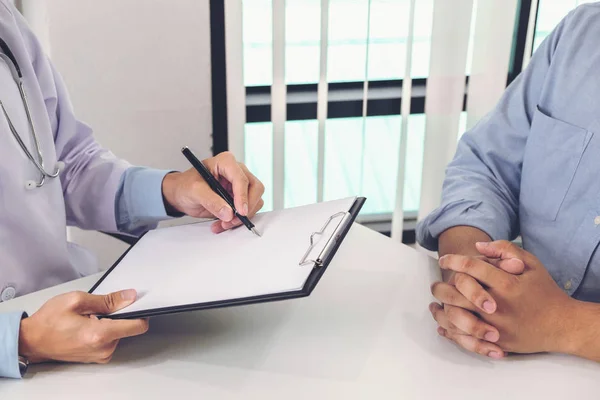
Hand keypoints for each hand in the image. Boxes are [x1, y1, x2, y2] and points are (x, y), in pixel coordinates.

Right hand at [18, 289, 148, 363]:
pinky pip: (110, 340)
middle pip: (128, 328)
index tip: (137, 304)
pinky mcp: (97, 357)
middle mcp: (103, 349)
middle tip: (97, 310)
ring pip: (119, 333)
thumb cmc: (49, 321)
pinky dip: (104, 331)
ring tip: (89, 319)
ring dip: (109, 323)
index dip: (141, 312)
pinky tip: (88, 326)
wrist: (31, 340)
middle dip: (118, 316)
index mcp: (100, 335)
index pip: (138, 326)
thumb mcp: (77, 301)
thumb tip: (129, 296)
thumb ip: (107, 300)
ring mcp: (100, 355)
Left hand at [162, 151, 264, 233]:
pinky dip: (238, 220)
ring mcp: (240, 185)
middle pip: (255, 188)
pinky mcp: (240, 197)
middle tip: (233, 220)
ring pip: (255, 201)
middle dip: (246, 207)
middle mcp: (236, 171)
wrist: (181, 194)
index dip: (242, 196)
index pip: (241, 178)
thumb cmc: (186, 186)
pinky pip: (248, 209)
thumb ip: (211, 201)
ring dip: (242, 216)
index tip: (240, 212)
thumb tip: (228, 214)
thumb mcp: (194, 191)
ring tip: (223, 224)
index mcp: (226, 162)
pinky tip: (223, 223)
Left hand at [439, 241, 574, 353]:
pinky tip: (442, 325)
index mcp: (507, 284)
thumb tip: (477, 246)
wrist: (563, 325)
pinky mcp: (497, 343)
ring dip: (441, 310)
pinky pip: (466, 339)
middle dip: (441, 287)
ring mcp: (497, 326)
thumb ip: (505, 250)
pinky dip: (450, 332)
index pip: (471, 268)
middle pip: (458, 293)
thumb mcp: (531, 264)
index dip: (453, 261)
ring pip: (457, 318)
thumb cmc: (545, 291)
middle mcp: (499, 306)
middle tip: (434, 284)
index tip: (444, 260)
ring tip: (434, 303)